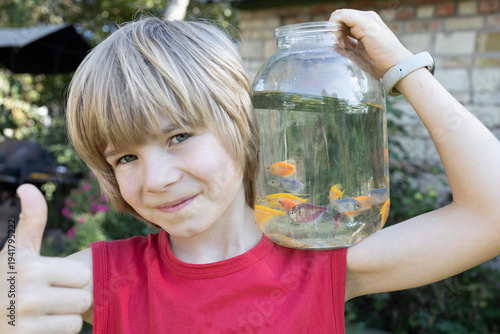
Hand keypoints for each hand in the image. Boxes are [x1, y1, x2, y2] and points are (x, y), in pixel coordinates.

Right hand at [0, 184, 91, 333]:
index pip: (83, 275)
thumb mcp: (17, 249)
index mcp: (32, 268)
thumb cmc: (5, 277)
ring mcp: (25, 323)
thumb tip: (27, 186)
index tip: (53, 278)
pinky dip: (56, 332)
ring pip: (75, 320)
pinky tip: (39, 325)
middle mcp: (28, 296)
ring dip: (65, 317)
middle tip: (51, 296)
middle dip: (71, 298)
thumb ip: (31, 219)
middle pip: (83, 299)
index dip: (71, 277)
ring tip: (44, 311)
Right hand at [330, 9, 412, 77]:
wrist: (393, 66)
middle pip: (340, 23)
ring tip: (344, 47)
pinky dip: (341, 47)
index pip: (342, 14)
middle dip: (337, 32)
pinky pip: (344, 44)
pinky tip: (344, 51)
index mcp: (365, 17)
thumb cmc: (384, 47)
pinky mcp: (358, 48)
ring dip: (339, 40)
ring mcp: (360, 37)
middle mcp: (362, 25)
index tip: (336, 35)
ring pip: (341, 33)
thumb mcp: (367, 27)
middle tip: (341, 42)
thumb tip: (335, 19)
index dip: (335, 23)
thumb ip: (351, 18)